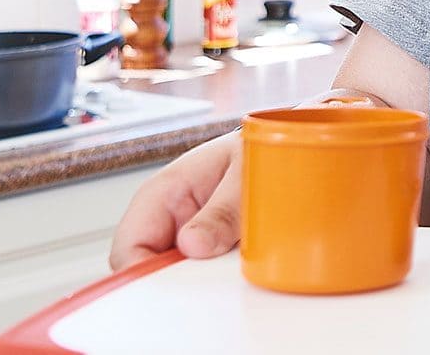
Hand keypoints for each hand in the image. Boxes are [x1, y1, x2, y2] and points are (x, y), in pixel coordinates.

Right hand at [109, 92, 383, 270]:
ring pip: (174, 274)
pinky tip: (240, 275)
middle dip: (169, 284)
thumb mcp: (248, 170)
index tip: (167, 290)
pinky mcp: (213, 246)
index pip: (130, 243)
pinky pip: (202, 273)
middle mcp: (172, 215)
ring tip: (232, 273)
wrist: (298, 139)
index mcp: (166, 190)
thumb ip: (224, 208)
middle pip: (148, 266)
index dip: (139, 273)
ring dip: (197, 283)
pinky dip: (216, 281)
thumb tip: (193, 244)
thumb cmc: (268, 143)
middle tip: (207, 288)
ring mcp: (191, 233)